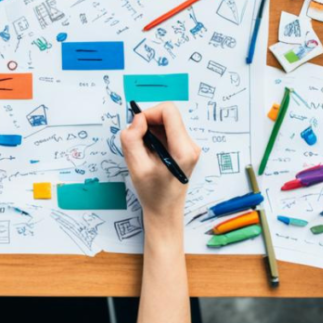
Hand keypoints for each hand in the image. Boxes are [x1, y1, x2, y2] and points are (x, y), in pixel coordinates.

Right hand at [120, 103, 199, 223]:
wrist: (165, 211)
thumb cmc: (152, 193)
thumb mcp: (136, 166)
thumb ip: (132, 139)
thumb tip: (138, 119)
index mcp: (183, 150)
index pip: (169, 111)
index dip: (149, 114)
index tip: (137, 127)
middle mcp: (190, 146)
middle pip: (168, 116)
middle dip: (148, 124)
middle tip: (137, 142)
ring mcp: (189, 147)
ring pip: (166, 123)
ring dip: (150, 132)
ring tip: (143, 152)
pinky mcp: (184, 149)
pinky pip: (167, 132)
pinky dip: (154, 138)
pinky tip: (149, 154)